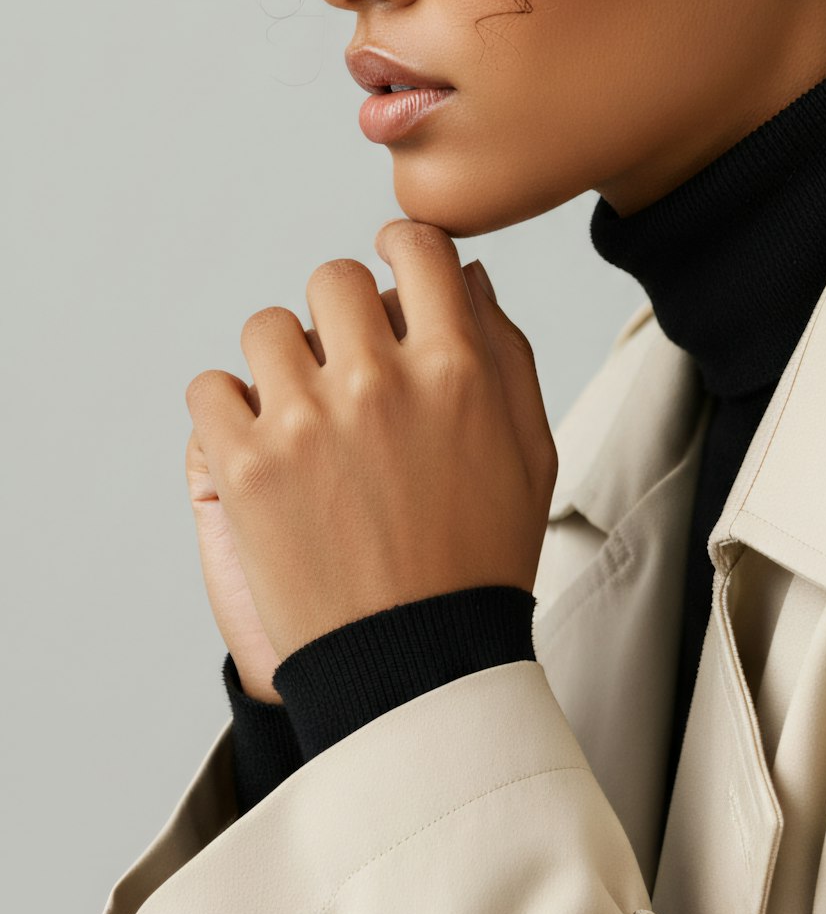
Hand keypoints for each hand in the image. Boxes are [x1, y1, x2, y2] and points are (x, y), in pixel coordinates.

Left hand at [184, 226, 557, 667]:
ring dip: (279, 363)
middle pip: (334, 279)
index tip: (389, 278)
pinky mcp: (246, 467)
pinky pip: (209, 389)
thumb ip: (506, 352)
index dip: (399, 252)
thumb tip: (467, 277)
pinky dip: (226, 413)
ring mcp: (307, 422)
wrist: (416, 664)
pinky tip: (259, 448)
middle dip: (339, 314)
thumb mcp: (529, 451)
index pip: (416, 249)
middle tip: (344, 366)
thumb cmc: (481, 559)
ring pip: (264, 327)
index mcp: (457, 369)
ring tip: (298, 416)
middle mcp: (381, 382)